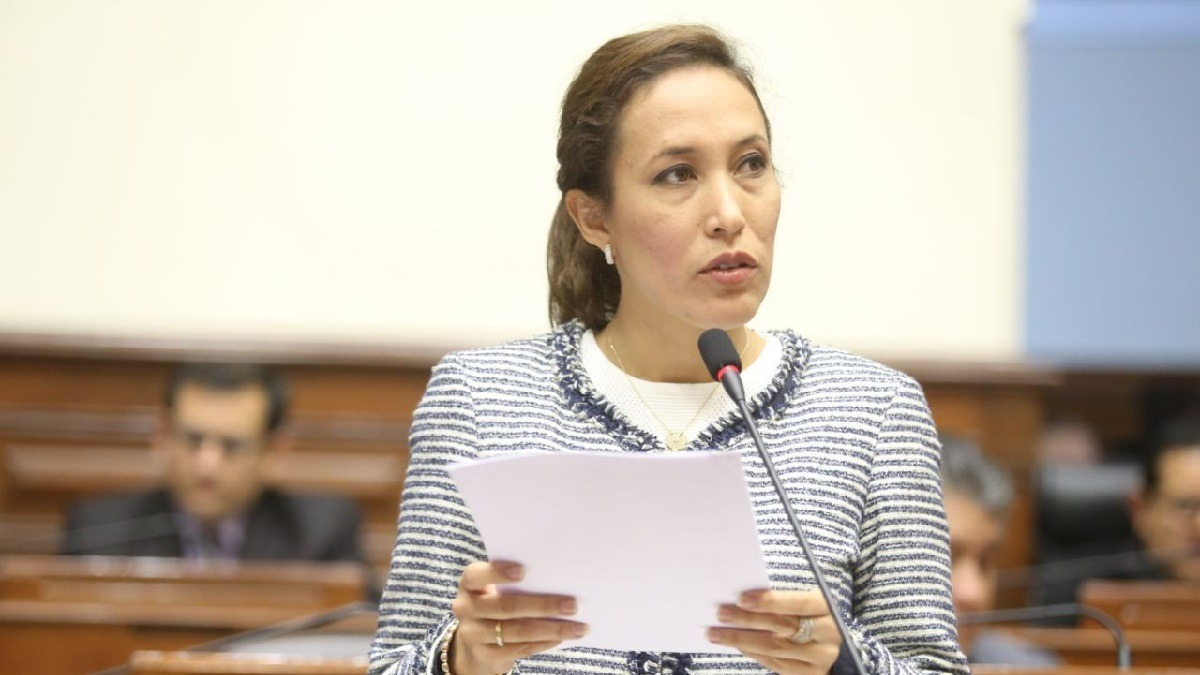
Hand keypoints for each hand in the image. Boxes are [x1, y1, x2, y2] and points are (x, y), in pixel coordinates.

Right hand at [450, 561, 587, 674]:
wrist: (474, 642)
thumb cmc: (494, 603)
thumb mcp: (495, 589)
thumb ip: (516, 583)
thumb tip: (558, 579)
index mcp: (469, 584)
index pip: (476, 575)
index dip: (497, 572)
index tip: (523, 570)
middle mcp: (466, 608)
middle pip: (506, 606)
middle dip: (542, 606)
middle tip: (572, 605)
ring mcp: (473, 634)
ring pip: (517, 631)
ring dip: (551, 629)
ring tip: (578, 627)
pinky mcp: (485, 655)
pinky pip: (519, 649)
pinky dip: (543, 643)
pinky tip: (560, 638)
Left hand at [707, 589, 841, 674]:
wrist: (840, 643)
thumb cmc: (814, 612)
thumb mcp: (808, 598)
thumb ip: (783, 595)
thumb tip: (743, 595)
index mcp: (827, 607)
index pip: (798, 603)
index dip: (770, 601)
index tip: (741, 598)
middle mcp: (829, 634)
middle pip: (782, 627)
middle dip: (747, 620)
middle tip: (720, 614)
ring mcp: (822, 657)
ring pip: (776, 649)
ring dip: (742, 640)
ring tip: (716, 633)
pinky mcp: (813, 674)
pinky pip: (778, 665)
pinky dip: (754, 654)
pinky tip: (737, 645)